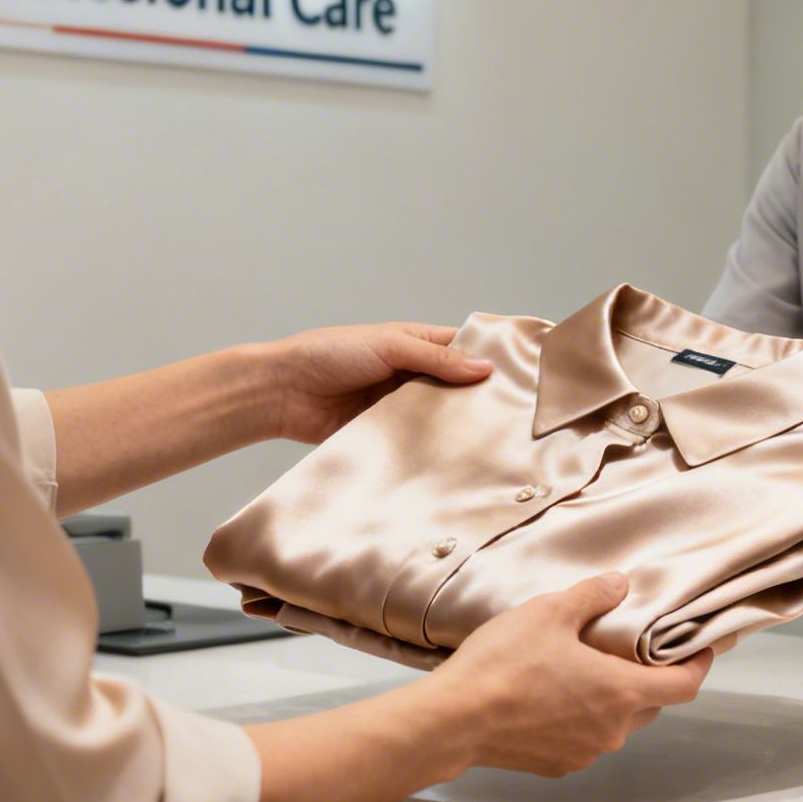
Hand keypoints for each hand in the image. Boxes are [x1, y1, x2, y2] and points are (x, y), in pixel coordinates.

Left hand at [263, 323, 491, 444]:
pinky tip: (452, 457)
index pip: (461, 350)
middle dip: (476, 399)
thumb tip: (485, 368)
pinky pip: (413, 441)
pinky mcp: (384, 434)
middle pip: (454, 388)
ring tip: (490, 439)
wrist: (282, 392)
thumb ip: (436, 359)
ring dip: (453, 425)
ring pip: (437, 417)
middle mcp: (410, 375)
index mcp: (414, 344)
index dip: (487, 360)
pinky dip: (429, 447)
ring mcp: (397, 406)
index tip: (520, 377)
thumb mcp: (389, 346)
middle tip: (512, 415)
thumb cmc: (328, 354)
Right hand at [429, 574, 712, 776]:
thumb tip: (619, 584)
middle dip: (648, 678)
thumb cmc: (504, 664)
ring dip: (610, 699)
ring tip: (583, 669)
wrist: (453, 720)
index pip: (684, 686)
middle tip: (630, 649)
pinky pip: (583, 738)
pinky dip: (580, 718)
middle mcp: (612, 730)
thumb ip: (592, 596)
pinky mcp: (555, 764)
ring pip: (615, 723)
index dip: (698, 665)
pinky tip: (552, 695)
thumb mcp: (550, 612)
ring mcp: (584, 752)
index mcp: (622, 692)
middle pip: (650, 704)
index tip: (701, 649)